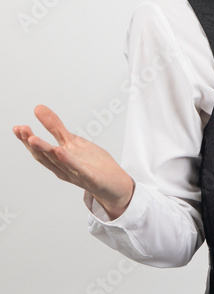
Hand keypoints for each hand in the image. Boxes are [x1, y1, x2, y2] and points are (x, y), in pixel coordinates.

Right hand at [12, 105, 134, 219]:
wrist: (116, 185)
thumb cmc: (93, 164)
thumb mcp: (72, 141)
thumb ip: (55, 127)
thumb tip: (38, 108)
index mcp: (59, 161)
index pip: (40, 151)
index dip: (27, 140)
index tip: (18, 128)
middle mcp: (64, 170)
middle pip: (46, 157)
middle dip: (33, 144)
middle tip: (23, 131)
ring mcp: (78, 175)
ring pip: (59, 163)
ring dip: (46, 151)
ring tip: (34, 139)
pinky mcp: (92, 178)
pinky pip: (80, 170)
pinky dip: (69, 161)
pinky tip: (60, 151)